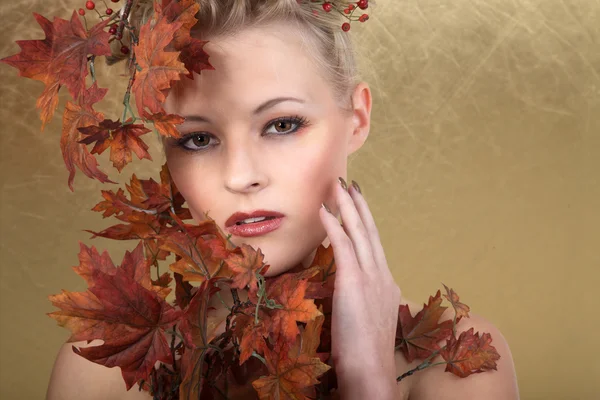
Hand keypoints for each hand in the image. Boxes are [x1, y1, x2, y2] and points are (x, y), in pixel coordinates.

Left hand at [319, 177, 400, 398]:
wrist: (371, 371)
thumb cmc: (366, 354)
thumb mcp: (367, 321)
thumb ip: (363, 302)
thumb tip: (353, 293)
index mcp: (386, 284)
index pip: (374, 246)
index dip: (365, 223)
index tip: (357, 205)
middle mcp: (382, 275)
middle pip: (370, 232)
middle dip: (359, 205)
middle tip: (350, 184)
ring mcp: (371, 277)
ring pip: (359, 232)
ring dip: (347, 206)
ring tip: (338, 186)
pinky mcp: (354, 282)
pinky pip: (343, 245)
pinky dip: (334, 225)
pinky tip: (325, 210)